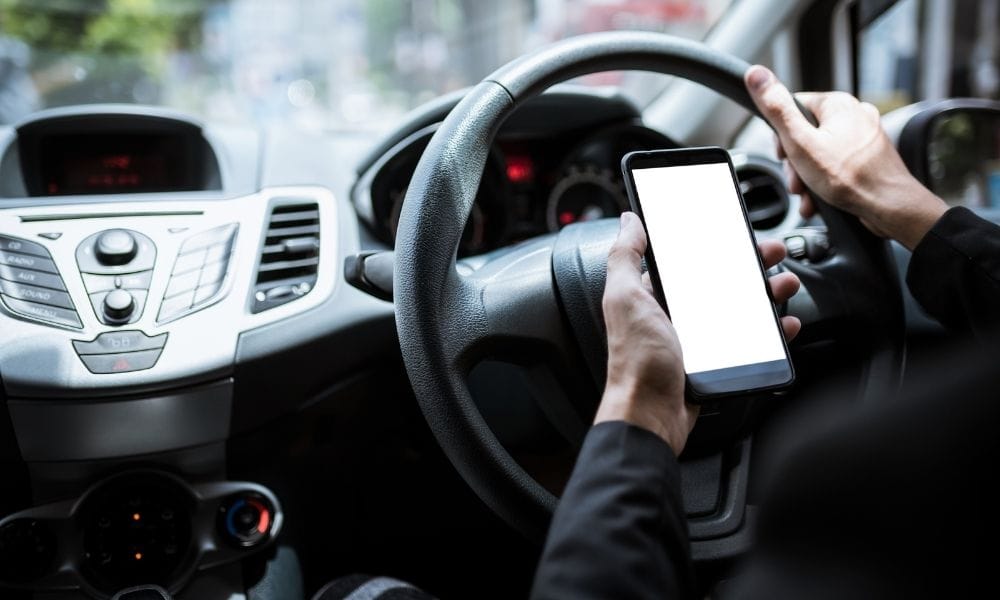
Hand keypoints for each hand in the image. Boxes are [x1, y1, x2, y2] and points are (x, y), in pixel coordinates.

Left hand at [595, 212, 800, 453]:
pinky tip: (783, 324)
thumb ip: (625, 257)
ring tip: (785, 286)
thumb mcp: (625, 299)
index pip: (688, 261)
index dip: (714, 244)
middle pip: (721, 281)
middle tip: (773, 256)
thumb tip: (628, 221)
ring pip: (741, 308)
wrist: (651, 416)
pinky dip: (772, 332)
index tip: (739, 232)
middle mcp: (675, 315)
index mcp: (653, 296)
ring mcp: (698, 340)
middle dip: (750, 266)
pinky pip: (750, 342)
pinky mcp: (716, 363)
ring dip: (767, 294)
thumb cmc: (636, 362)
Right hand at [744, 65, 947, 249]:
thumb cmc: (851, 178)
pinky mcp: (870, 157)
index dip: (782, 136)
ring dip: (809, 177)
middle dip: (796, 164)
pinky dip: (827, 181)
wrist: (890, 207)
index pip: (794, 108)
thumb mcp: (800, 143)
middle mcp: (855, 115)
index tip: (784, 155)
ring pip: (822, 153)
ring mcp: (865, 136)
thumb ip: (777, 110)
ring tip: (810, 195)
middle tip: (797, 181)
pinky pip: (839, 165)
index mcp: (838, 104)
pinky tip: (822, 198)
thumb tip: (757, 75)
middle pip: (807, 134)